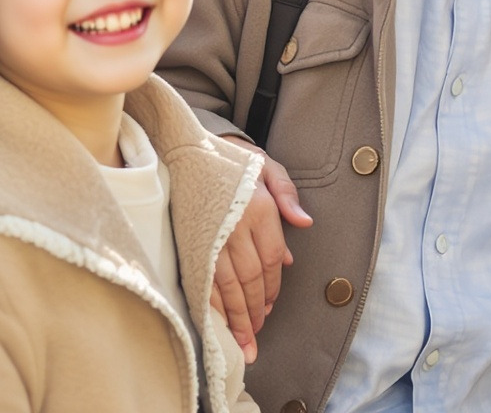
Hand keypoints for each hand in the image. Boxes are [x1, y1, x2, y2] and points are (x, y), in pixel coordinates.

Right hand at [209, 153, 310, 362]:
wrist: (185, 150)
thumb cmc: (230, 160)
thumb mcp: (266, 166)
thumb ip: (287, 194)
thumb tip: (304, 223)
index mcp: (258, 208)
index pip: (271, 258)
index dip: (273, 287)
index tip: (271, 307)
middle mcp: (235, 225)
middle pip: (250, 278)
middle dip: (255, 312)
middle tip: (257, 338)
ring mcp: (211, 237)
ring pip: (227, 286)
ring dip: (236, 317)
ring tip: (243, 341)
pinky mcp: (190, 243)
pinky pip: (203, 281)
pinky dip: (212, 305)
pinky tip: (218, 322)